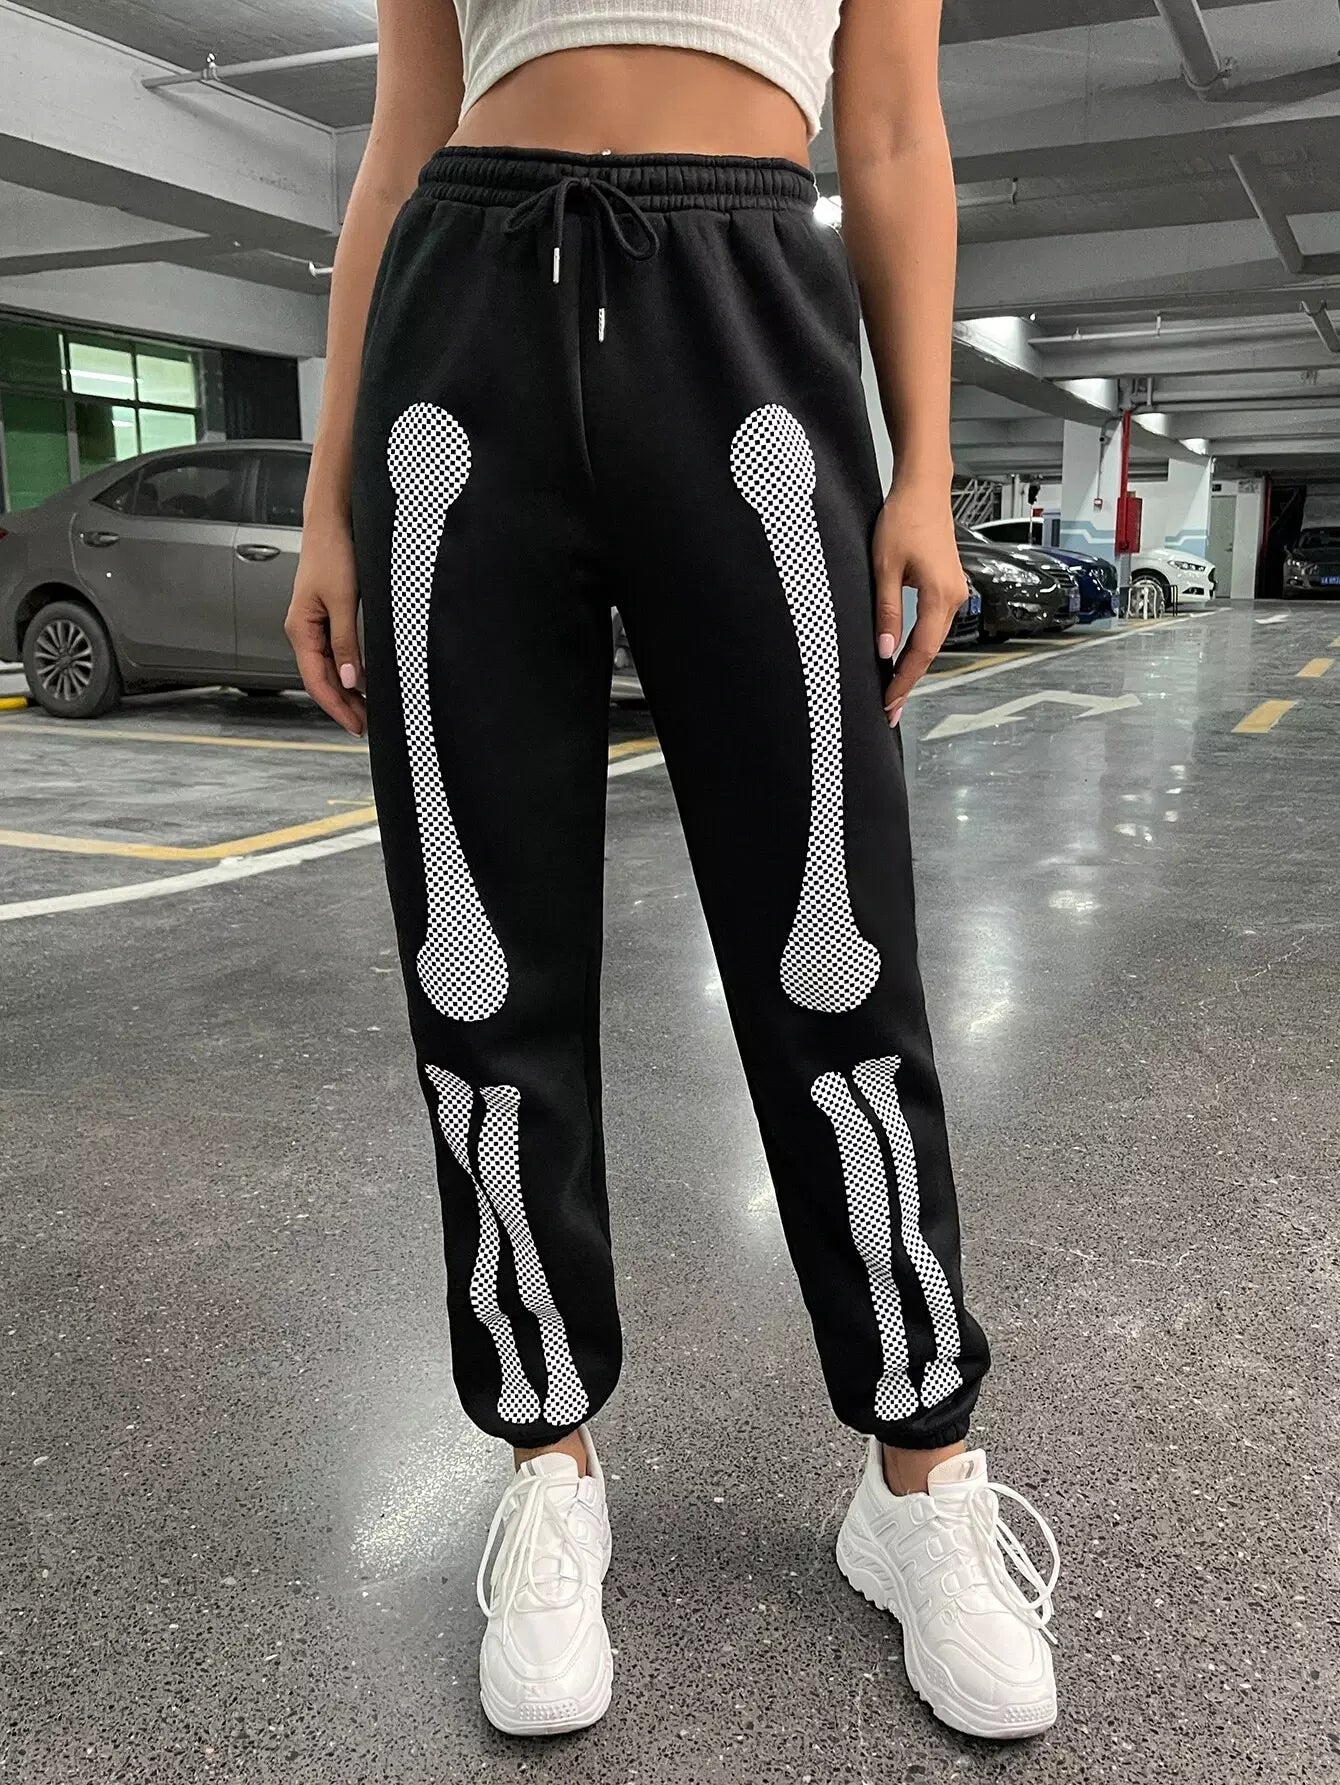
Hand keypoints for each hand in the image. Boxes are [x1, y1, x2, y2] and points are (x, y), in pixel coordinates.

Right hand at [285, 518, 365, 736]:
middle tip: (366, 725)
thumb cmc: (334, 554)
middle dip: (343, 705)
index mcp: (300, 629)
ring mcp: (313, 625)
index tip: (355, 725)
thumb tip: (350, 680)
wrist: (331, 523)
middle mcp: (303, 630)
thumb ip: (346, 642)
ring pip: (328, 669)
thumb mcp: (344, 601)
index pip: (316, 681)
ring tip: (367, 709)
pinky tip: (363, 681)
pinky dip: (348, 671)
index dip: (336, 707)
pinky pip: (333, 653)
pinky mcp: (325, 617)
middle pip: (321, 679)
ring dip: (346, 691)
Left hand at [872, 483, 965, 726]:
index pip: (920, 652)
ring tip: (894, 691)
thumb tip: (885, 651)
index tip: (888, 703)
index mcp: (940, 596)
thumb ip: (887, 612)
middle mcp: (954, 597)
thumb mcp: (884, 568)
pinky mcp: (948, 586)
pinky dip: (918, 646)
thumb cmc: (903, 520)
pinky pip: (933, 625)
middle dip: (908, 681)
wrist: (924, 489)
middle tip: (889, 710)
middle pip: (930, 651)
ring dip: (913, 666)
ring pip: (933, 640)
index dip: (903, 680)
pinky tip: (904, 659)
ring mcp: (954, 592)